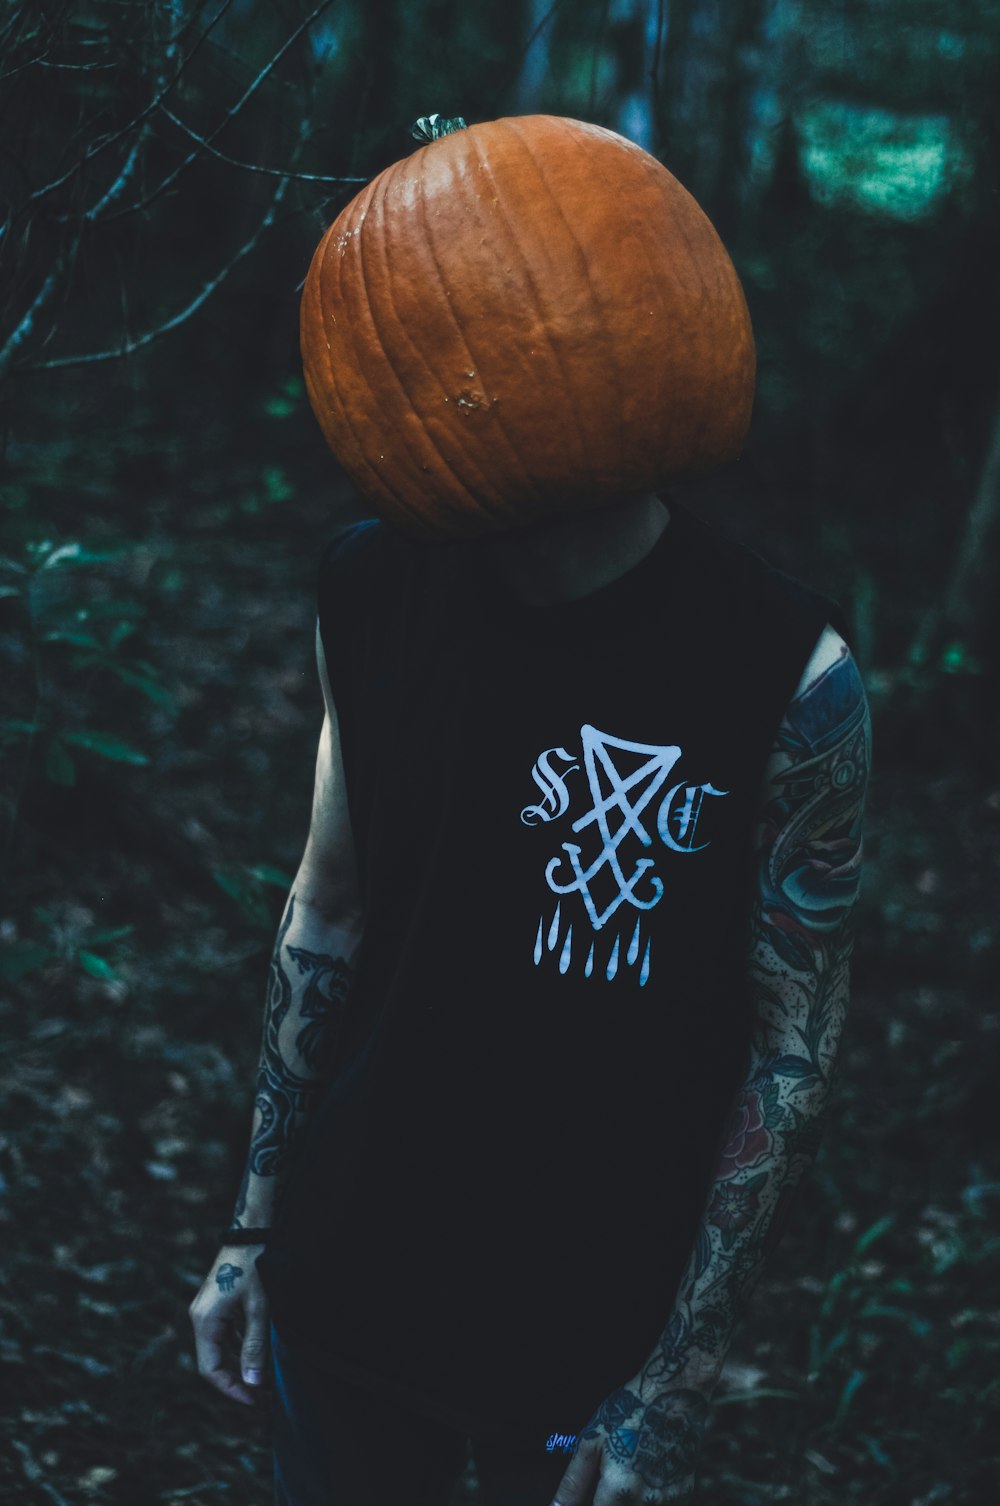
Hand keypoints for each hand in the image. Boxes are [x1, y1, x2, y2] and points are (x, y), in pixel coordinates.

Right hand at [188, 1245, 269, 1406]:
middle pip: (215, 1362)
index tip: (255, 1401)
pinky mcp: (220, 1306)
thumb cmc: (255, 1266)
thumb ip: (254, 1346)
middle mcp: (201, 1319)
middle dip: (238, 1381)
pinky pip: (228, 1336)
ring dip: (242, 1366)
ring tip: (266, 1380)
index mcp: (205, 1321)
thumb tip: (253, 1382)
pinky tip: (262, 1355)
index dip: (232, 1389)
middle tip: (264, 1396)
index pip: (211, 1370)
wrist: (252, 1231)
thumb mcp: (259, 1308)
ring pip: (222, 1350)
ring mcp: (209, 1313)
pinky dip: (243, 1348)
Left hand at [551, 1381, 708, 1504]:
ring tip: (626, 1472)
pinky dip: (647, 1498)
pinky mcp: (684, 1493)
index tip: (589, 1495)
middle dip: (608, 1501)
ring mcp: (667, 1499)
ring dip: (628, 1501)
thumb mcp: (593, 1440)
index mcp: (618, 1489)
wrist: (675, 1393)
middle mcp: (645, 1501)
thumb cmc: (631, 1411)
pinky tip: (644, 1475)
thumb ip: (574, 1480)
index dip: (587, 1505)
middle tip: (605, 1481)